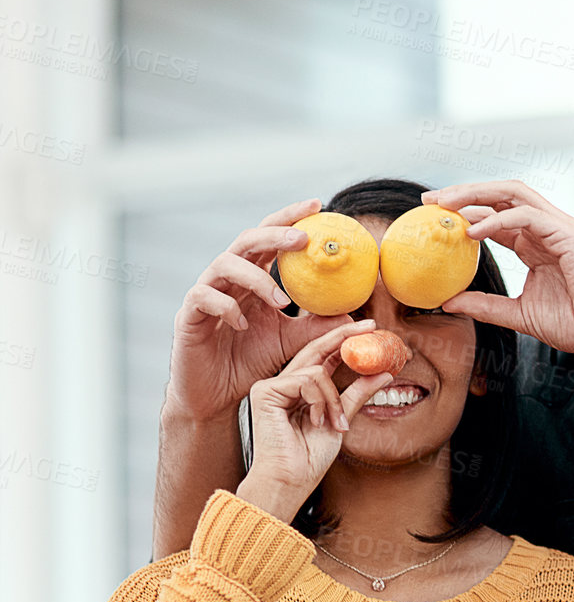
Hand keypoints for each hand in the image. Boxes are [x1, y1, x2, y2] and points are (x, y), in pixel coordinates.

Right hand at [166, 198, 374, 423]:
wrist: (217, 395)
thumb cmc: (251, 362)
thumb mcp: (292, 342)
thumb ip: (318, 326)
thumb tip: (356, 315)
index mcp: (252, 277)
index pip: (270, 238)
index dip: (290, 218)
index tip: (318, 206)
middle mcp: (228, 278)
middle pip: (247, 240)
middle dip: (274, 233)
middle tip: (302, 239)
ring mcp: (206, 293)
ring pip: (224, 264)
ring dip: (256, 278)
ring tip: (282, 302)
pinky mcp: (188, 315)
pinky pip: (203, 297)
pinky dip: (225, 305)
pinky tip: (243, 323)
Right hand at [235, 326, 390, 521]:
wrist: (290, 481)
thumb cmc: (309, 459)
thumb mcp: (341, 420)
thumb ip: (357, 394)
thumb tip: (384, 373)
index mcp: (300, 390)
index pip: (324, 357)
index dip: (345, 341)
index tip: (370, 330)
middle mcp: (284, 383)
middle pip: (316, 350)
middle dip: (344, 337)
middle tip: (370, 327)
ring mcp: (272, 385)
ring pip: (317, 369)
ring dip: (334, 398)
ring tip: (334, 423)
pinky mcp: (265, 390)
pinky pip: (307, 379)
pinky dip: (320, 400)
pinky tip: (316, 421)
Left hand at [422, 180, 573, 365]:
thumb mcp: (520, 315)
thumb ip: (486, 306)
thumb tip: (448, 302)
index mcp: (535, 244)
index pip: (495, 216)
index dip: (464, 213)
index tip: (433, 218)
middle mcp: (545, 229)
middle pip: (500, 195)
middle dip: (464, 193)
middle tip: (431, 201)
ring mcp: (558, 228)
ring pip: (512, 193)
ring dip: (477, 194)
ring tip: (447, 205)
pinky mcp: (568, 235)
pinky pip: (528, 215)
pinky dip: (499, 218)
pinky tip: (474, 231)